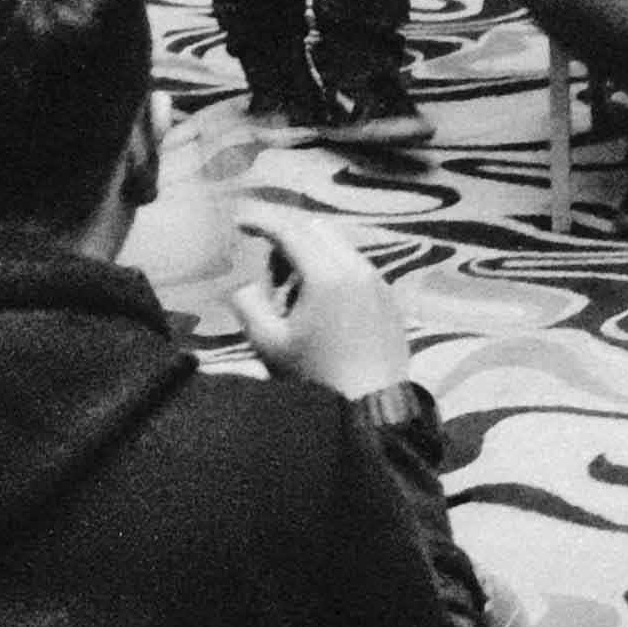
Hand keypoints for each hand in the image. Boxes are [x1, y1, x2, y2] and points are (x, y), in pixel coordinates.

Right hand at [228, 199, 416, 399]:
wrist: (370, 406)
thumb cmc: (315, 376)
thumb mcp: (268, 343)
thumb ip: (247, 303)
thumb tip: (243, 284)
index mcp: (326, 274)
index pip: (289, 230)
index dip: (260, 220)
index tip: (239, 221)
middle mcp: (356, 268)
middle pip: (316, 229)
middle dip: (286, 238)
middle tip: (268, 273)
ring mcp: (377, 281)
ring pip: (338, 247)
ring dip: (309, 256)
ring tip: (291, 298)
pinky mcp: (388, 298)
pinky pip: (355, 267)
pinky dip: (331, 271)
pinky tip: (320, 308)